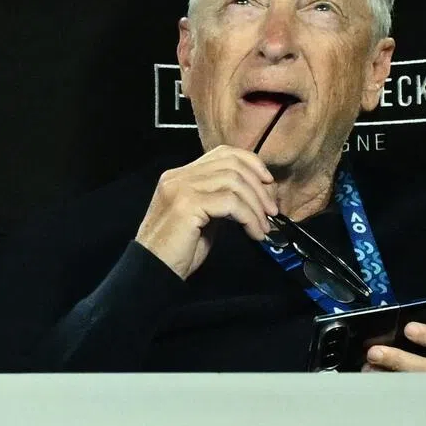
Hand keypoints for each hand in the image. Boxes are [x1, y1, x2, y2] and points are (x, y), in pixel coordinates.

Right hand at [135, 145, 278, 279]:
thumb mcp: (205, 217)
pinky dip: (249, 217)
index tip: (268, 182)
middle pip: (232, 164)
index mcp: (181, 175)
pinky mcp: (186, 205)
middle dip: (259, 187)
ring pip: (234, 182)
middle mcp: (179, 176)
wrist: (153, 272)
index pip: (223, 153)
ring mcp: (180, 188)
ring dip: (256, 205)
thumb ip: (224, 199)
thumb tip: (259, 193)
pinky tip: (254, 233)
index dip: (251, 163)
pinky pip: (231, 202)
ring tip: (264, 227)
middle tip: (272, 211)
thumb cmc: (179, 250)